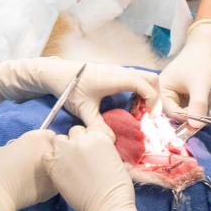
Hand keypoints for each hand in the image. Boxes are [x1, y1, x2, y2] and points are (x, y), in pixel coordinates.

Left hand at [0, 59, 158, 139]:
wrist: (55, 72)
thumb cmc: (68, 88)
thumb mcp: (82, 109)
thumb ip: (97, 125)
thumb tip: (111, 140)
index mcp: (114, 78)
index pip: (144, 84)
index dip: (152, 99)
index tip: (150, 116)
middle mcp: (118, 71)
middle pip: (149, 77)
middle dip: (155, 95)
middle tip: (150, 115)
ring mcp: (116, 69)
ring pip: (143, 76)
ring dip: (147, 92)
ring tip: (141, 111)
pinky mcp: (113, 71)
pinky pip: (134, 77)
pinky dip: (139, 89)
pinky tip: (130, 104)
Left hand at [43, 126, 149, 210]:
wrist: (107, 206)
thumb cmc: (117, 188)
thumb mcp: (115, 160)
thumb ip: (102, 150)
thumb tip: (92, 151)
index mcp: (100, 136)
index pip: (89, 130)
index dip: (89, 141)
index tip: (90, 152)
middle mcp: (82, 139)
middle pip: (74, 132)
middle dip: (76, 143)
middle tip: (79, 160)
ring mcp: (67, 151)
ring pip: (59, 140)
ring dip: (62, 149)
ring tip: (67, 165)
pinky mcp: (54, 164)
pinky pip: (46, 155)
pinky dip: (50, 161)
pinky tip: (57, 171)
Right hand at [159, 19, 210, 121]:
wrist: (205, 48)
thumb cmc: (200, 63)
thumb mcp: (200, 84)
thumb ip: (198, 104)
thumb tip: (195, 126)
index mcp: (160, 89)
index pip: (170, 112)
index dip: (186, 118)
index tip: (202, 120)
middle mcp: (162, 93)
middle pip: (176, 114)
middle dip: (191, 114)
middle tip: (207, 113)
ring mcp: (172, 94)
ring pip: (183, 111)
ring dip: (195, 111)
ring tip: (207, 104)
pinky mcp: (180, 94)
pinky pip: (187, 106)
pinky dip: (197, 106)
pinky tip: (205, 101)